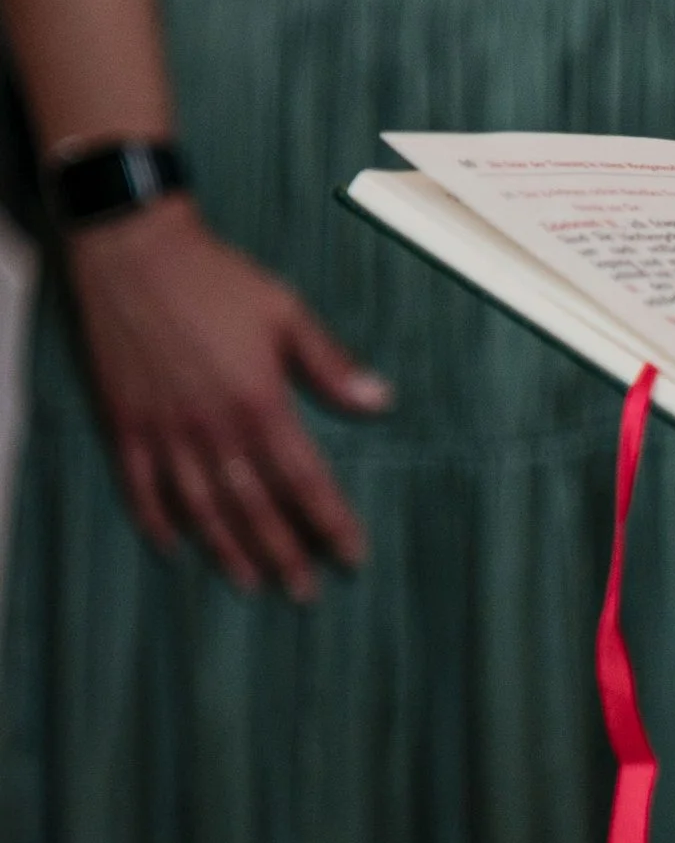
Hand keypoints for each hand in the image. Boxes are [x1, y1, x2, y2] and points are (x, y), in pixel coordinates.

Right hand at [65, 197, 391, 597]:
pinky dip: (156, 518)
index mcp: (259, 403)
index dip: (329, 521)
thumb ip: (330, 364)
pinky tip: (174, 546)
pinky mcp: (124, 421)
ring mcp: (164, 428)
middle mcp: (211, 426)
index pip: (303, 479)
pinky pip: (139, 484)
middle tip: (305, 591)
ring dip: (227, 548)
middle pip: (253, 506)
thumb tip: (381, 401)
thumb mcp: (287, 312)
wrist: (134, 251)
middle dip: (283, 551)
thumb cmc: (218, 279)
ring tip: (252, 583)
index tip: (351, 555)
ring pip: (200, 506)